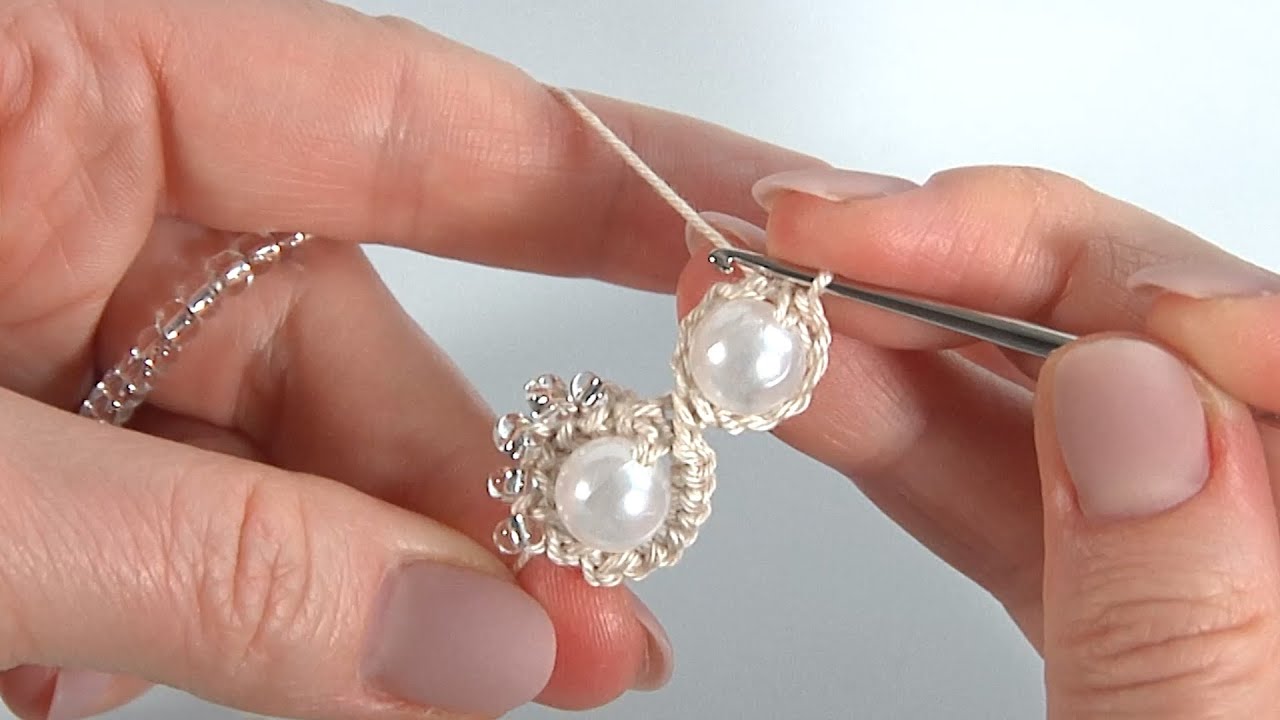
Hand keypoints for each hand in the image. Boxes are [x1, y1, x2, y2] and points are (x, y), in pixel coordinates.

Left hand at [0, 1, 818, 717]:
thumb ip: (217, 559)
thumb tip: (475, 642)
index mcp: (66, 81)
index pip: (407, 119)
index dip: (597, 194)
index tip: (740, 273)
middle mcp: (77, 180)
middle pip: (350, 331)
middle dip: (460, 498)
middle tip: (568, 630)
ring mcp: (45, 300)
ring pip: (272, 446)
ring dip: (318, 586)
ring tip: (383, 686)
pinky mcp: (24, 413)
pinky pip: (175, 505)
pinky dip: (200, 603)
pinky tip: (121, 668)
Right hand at [679, 166, 1279, 715]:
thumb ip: (1171, 618)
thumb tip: (1119, 392)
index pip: (1267, 357)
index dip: (1118, 272)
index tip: (950, 250)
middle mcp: (1263, 544)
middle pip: (1141, 341)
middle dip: (967, 268)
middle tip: (824, 236)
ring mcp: (1176, 565)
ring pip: (1045, 405)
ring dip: (889, 335)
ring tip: (763, 297)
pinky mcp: (1094, 599)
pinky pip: (1003, 489)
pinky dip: (897, 434)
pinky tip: (809, 387)